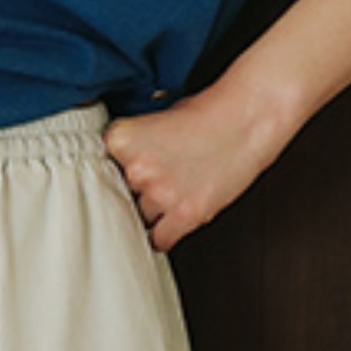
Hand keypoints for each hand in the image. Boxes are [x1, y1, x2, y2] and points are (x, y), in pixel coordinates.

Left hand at [103, 78, 295, 251]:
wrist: (251, 114)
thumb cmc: (211, 110)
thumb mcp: (157, 117)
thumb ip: (134, 145)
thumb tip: (120, 169)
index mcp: (122, 140)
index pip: (99, 169)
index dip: (116, 171)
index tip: (125, 173)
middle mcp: (138, 168)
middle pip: (119, 195)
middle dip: (136, 189)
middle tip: (157, 179)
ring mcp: (161, 194)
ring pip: (139, 217)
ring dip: (152, 210)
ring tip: (173, 190)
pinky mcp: (186, 214)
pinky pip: (159, 240)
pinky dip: (162, 236)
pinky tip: (170, 222)